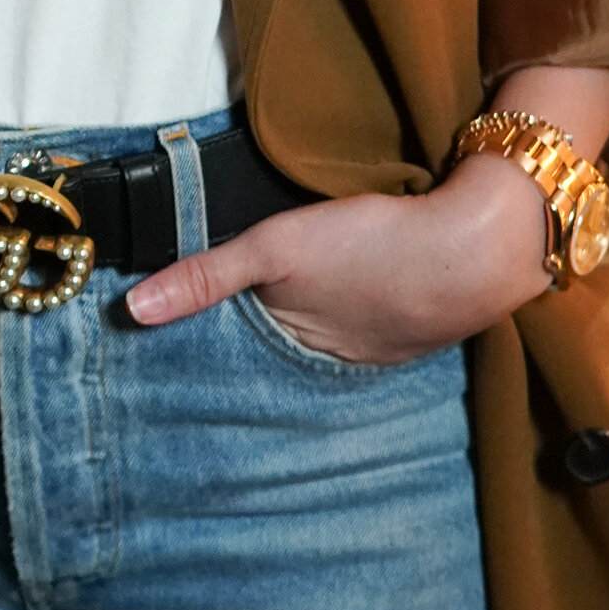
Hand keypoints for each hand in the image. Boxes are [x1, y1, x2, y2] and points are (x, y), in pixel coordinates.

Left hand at [125, 152, 553, 364]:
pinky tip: (338, 295)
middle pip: (274, 351)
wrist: (478, 247)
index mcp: (295, 350)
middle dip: (246, 341)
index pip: (234, 351)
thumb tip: (130, 311)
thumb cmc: (372, 247)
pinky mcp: (407, 325)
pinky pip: (357, 326)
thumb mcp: (277, 248)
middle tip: (205, 323)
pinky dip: (341, 314)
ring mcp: (374, 347)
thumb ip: (206, 275)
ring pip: (316, 339)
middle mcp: (332, 362)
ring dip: (297, 327)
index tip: (163, 335)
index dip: (203, 338)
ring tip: (265, 309)